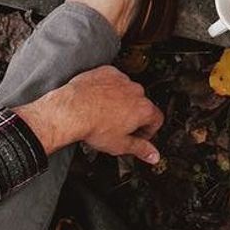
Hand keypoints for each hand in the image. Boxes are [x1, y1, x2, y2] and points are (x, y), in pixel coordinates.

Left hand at [13, 66, 163, 163]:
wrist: (72, 110)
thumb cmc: (94, 126)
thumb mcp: (120, 146)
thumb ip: (141, 149)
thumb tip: (154, 156)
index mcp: (143, 109)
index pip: (157, 119)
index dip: (149, 131)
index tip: (139, 136)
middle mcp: (136, 91)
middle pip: (141, 105)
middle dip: (132, 116)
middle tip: (118, 128)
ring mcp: (122, 80)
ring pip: (126, 92)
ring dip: (120, 101)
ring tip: (104, 115)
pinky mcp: (108, 73)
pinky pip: (113, 80)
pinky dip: (108, 89)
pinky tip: (97, 100)